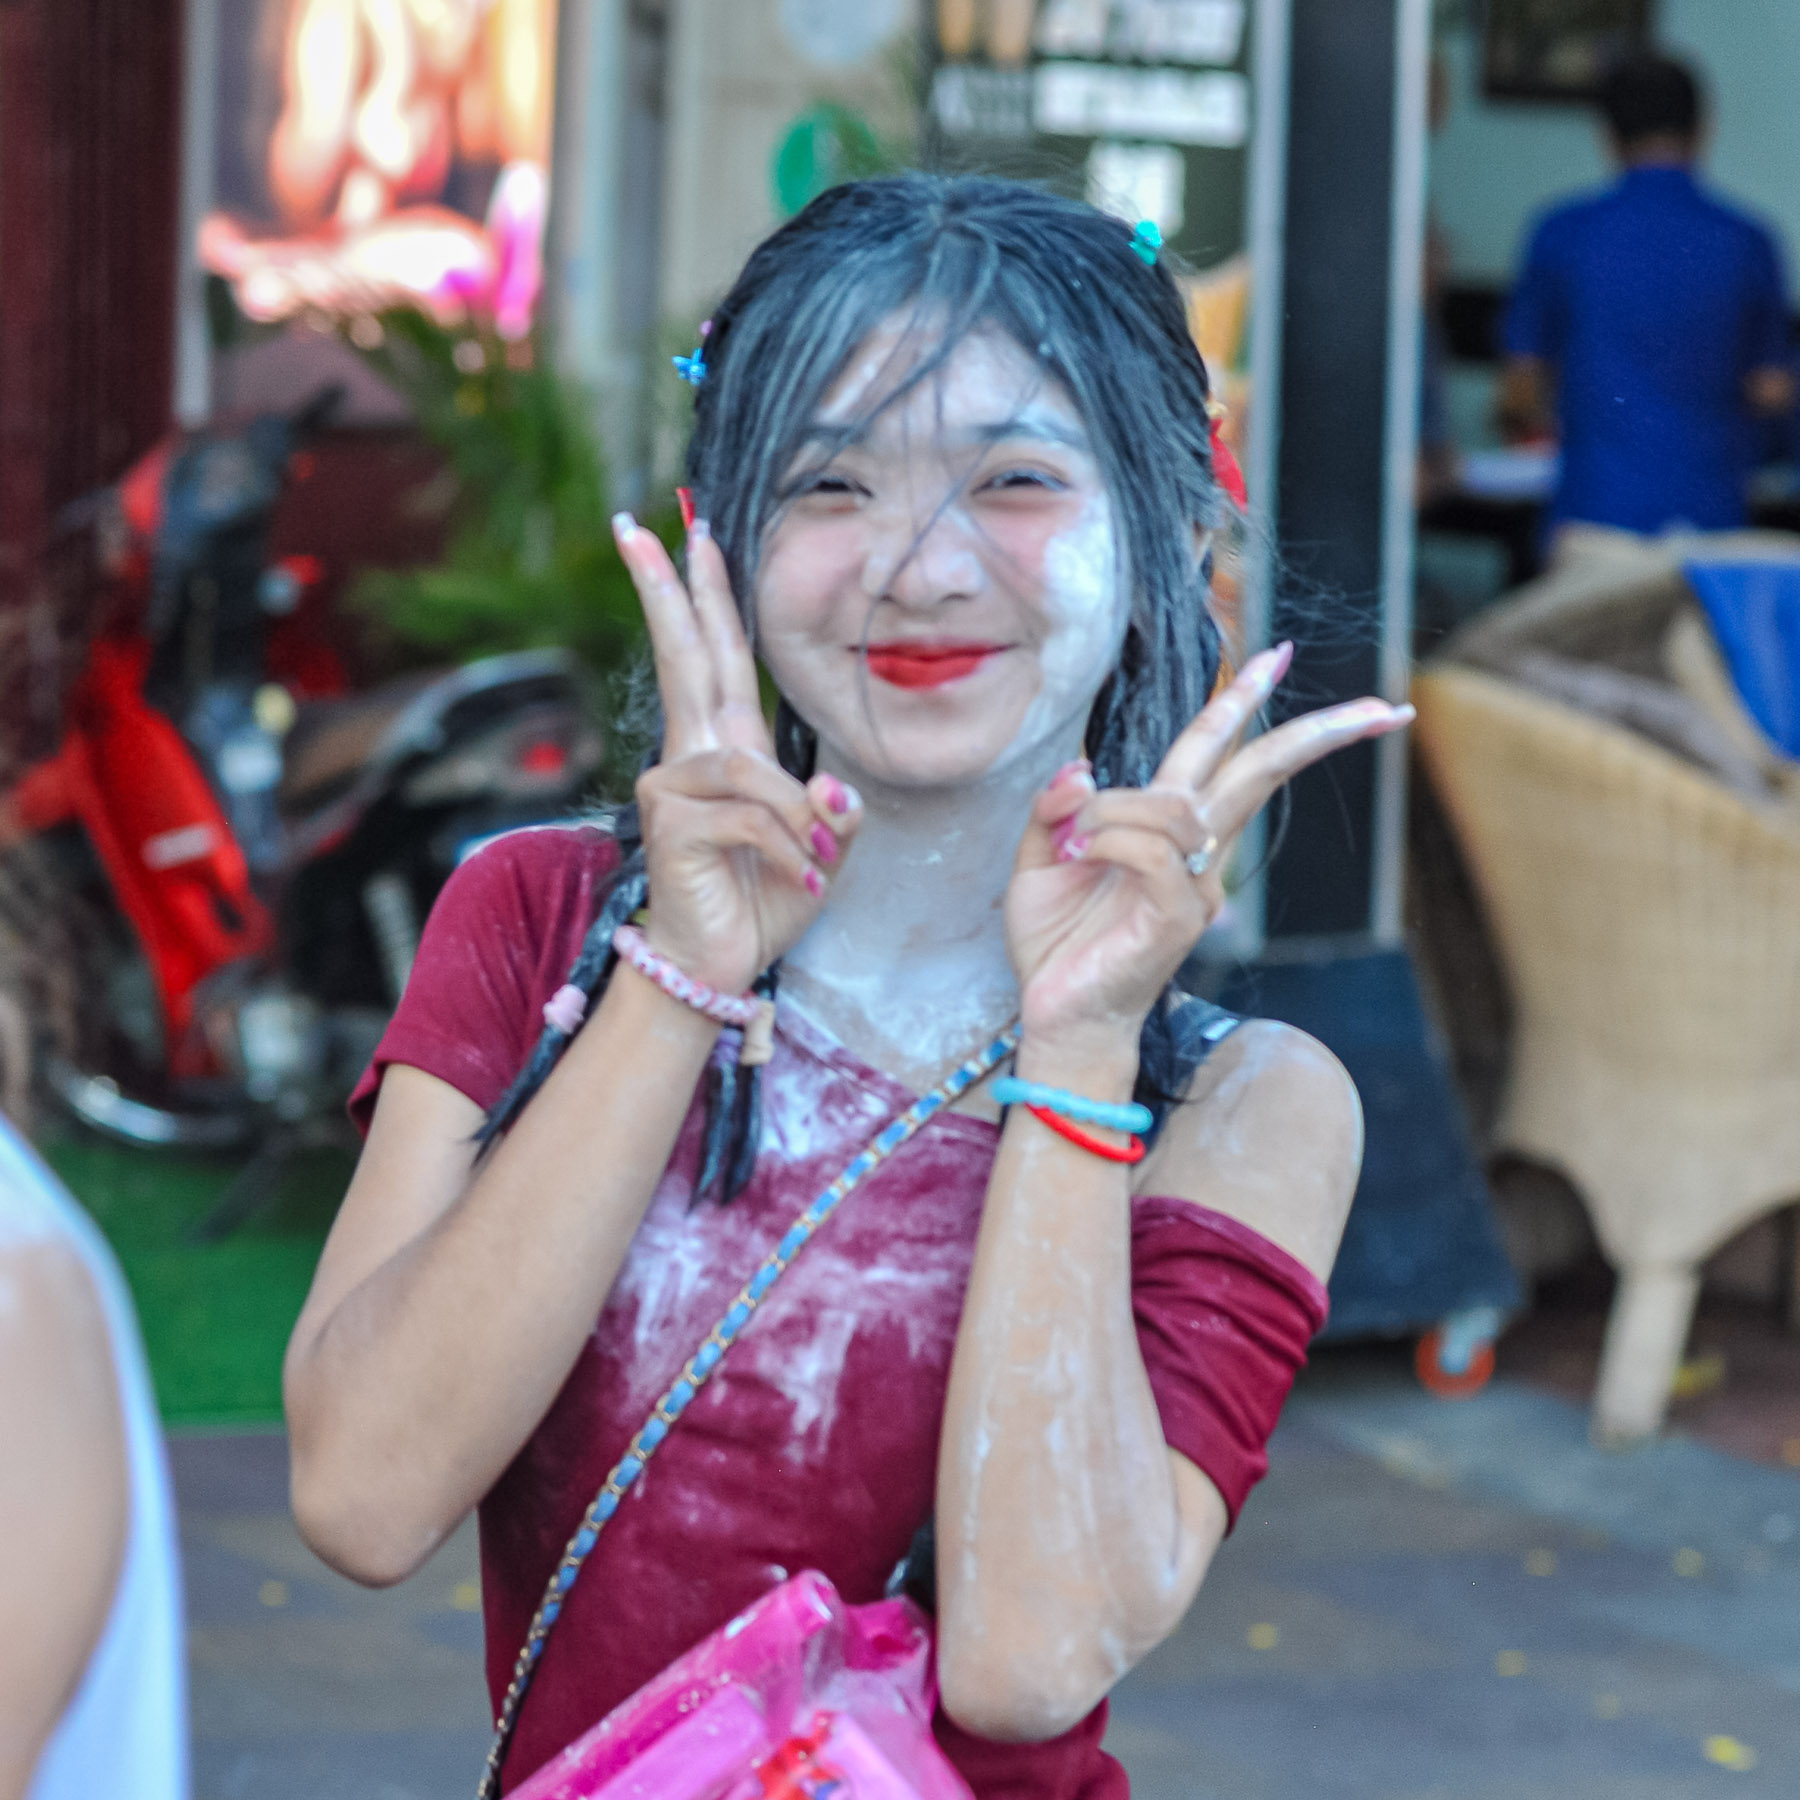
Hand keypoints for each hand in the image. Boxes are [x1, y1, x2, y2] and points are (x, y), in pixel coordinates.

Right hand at [615, 515, 860, 994]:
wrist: (720, 967)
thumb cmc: (761, 903)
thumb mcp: (822, 852)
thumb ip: (835, 812)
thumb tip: (836, 790)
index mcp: (726, 751)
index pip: (716, 659)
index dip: (706, 599)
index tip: (691, 536)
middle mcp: (691, 757)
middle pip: (686, 659)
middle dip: (671, 592)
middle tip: (642, 529)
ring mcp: (671, 787)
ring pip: (754, 771)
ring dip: (801, 820)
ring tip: (821, 863)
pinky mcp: (670, 824)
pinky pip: (751, 818)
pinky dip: (789, 850)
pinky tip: (803, 880)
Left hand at [1005, 644, 1412, 1053]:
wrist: (1057, 1020)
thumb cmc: (1057, 947)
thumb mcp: (1042, 859)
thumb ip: (1059, 807)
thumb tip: (1082, 769)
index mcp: (1171, 835)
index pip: (1219, 756)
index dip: (1243, 700)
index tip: (1278, 652)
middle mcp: (1198, 857)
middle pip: (1259, 773)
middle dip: (1314, 732)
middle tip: (1380, 706)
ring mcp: (1196, 889)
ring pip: (1176, 806)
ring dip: (1113, 809)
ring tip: (1071, 845)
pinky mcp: (1176, 918)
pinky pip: (1153, 850)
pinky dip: (1108, 839)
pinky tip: (1080, 858)